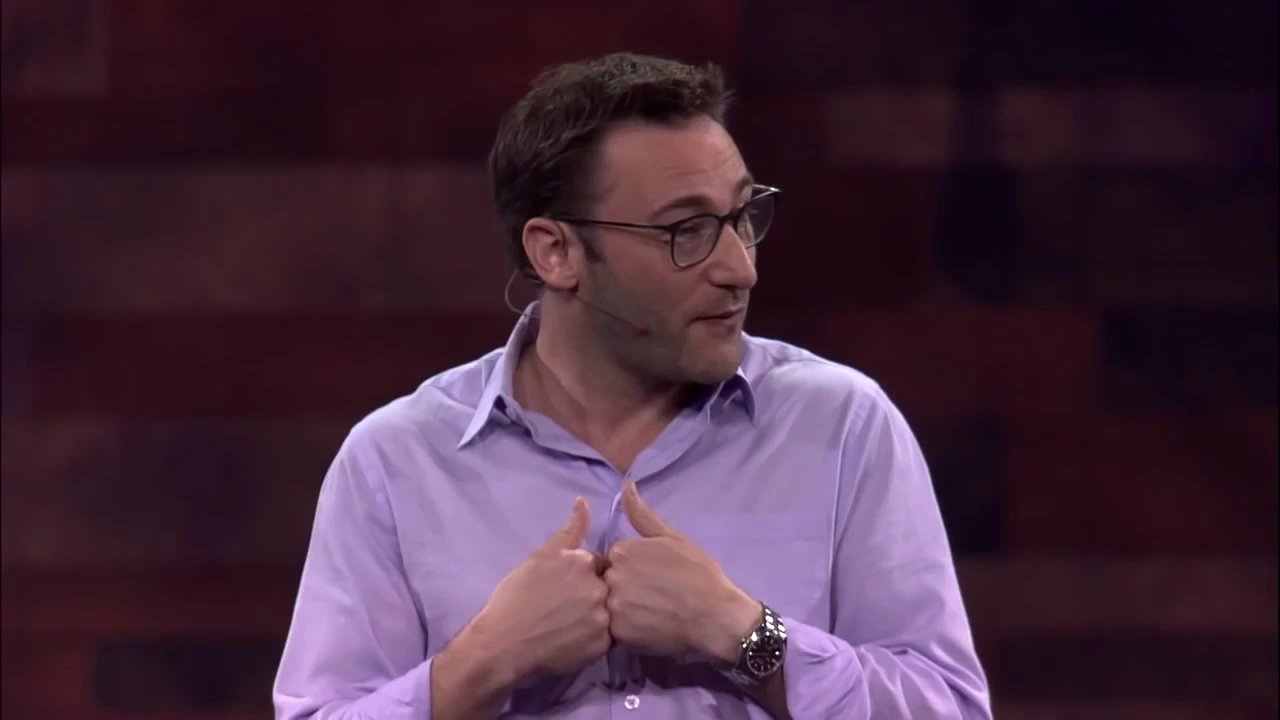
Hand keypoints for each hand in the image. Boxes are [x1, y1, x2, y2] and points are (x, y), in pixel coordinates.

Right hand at [465, 497, 611, 682]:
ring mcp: (602, 619)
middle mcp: (599, 588)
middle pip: (606, 587)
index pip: (598, 564)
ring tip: (568, 625)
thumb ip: (569, 531)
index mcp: (584, 562)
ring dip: (595, 616)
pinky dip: (593, 638)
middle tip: (566, 608)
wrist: (502, 644)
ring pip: (609, 613)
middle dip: (592, 594)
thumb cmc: (516, 597)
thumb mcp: (540, 557)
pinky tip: (572, 640)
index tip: (566, 587)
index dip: (583, 575)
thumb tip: (583, 502)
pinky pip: (606, 638)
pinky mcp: (601, 646)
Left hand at [604, 482, 762, 663]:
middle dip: (626, 587)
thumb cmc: (698, 573)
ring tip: (653, 612)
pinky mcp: (621, 633)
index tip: (653, 576)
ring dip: (627, 609)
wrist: (716, 615)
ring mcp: (615, 606)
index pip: (616, 559)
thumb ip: (642, 515)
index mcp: (623, 550)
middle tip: (655, 596)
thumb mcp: (672, 538)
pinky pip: (617, 629)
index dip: (634, 568)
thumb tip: (625, 485)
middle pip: (610, 581)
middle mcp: (613, 576)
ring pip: (611, 606)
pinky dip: (630, 628)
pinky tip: (650, 626)